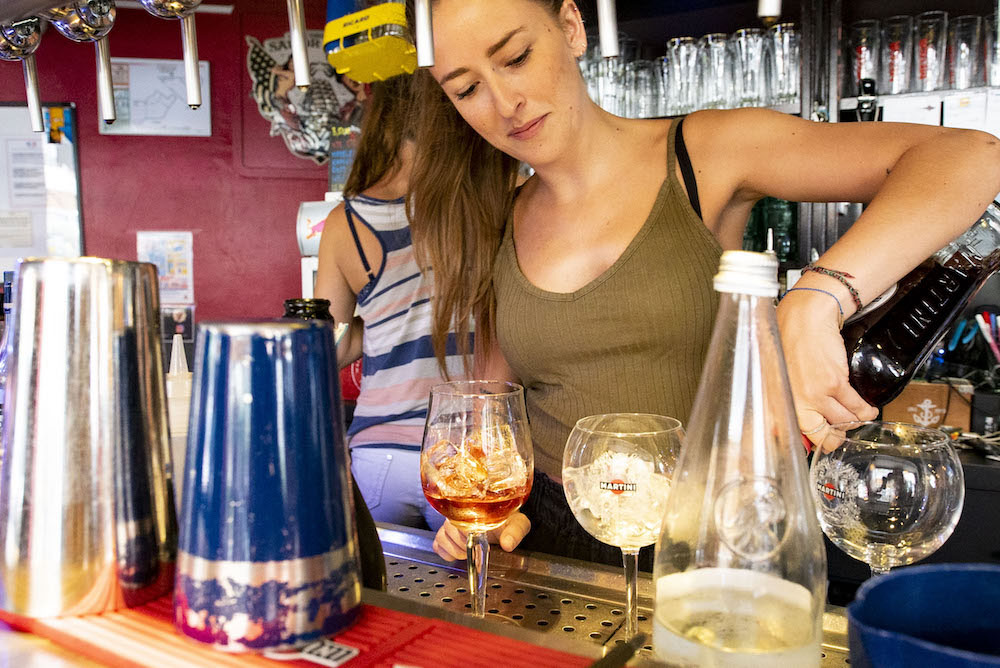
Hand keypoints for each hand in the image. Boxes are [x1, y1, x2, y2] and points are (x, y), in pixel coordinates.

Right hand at [431, 513, 531, 560]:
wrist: (501, 517)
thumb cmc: (507, 519)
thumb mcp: (517, 524)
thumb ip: (514, 532)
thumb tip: (507, 544)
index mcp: (474, 506)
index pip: (462, 522)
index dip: (471, 537)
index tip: (485, 545)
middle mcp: (458, 511)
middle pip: (450, 531)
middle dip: (465, 546)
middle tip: (480, 548)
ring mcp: (449, 523)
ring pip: (442, 538)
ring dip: (456, 550)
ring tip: (470, 550)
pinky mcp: (444, 533)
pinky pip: (437, 544)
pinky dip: (445, 552)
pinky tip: (458, 552)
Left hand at [777, 289, 877, 446]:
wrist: (804, 318)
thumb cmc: (788, 341)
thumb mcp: (780, 374)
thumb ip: (788, 397)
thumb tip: (796, 419)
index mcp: (780, 401)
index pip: (798, 435)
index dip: (816, 442)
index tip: (824, 441)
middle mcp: (795, 402)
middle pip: (824, 435)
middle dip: (838, 436)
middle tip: (843, 431)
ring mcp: (815, 394)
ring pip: (844, 422)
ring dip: (855, 422)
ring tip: (858, 417)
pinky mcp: (834, 383)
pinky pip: (855, 407)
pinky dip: (866, 411)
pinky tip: (867, 410)